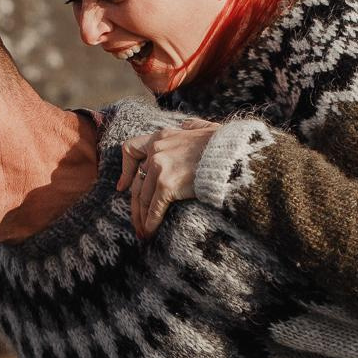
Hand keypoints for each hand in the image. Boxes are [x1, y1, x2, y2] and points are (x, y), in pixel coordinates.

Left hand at [116, 119, 216, 239]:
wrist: (234, 155)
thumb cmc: (225, 145)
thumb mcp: (204, 128)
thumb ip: (192, 127)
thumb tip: (186, 125)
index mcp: (162, 136)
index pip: (131, 150)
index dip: (125, 171)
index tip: (122, 187)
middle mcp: (156, 150)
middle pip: (137, 182)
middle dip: (135, 206)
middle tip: (136, 223)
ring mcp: (159, 167)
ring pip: (143, 198)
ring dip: (142, 218)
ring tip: (143, 232)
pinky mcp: (167, 185)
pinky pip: (154, 208)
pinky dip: (152, 222)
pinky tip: (151, 231)